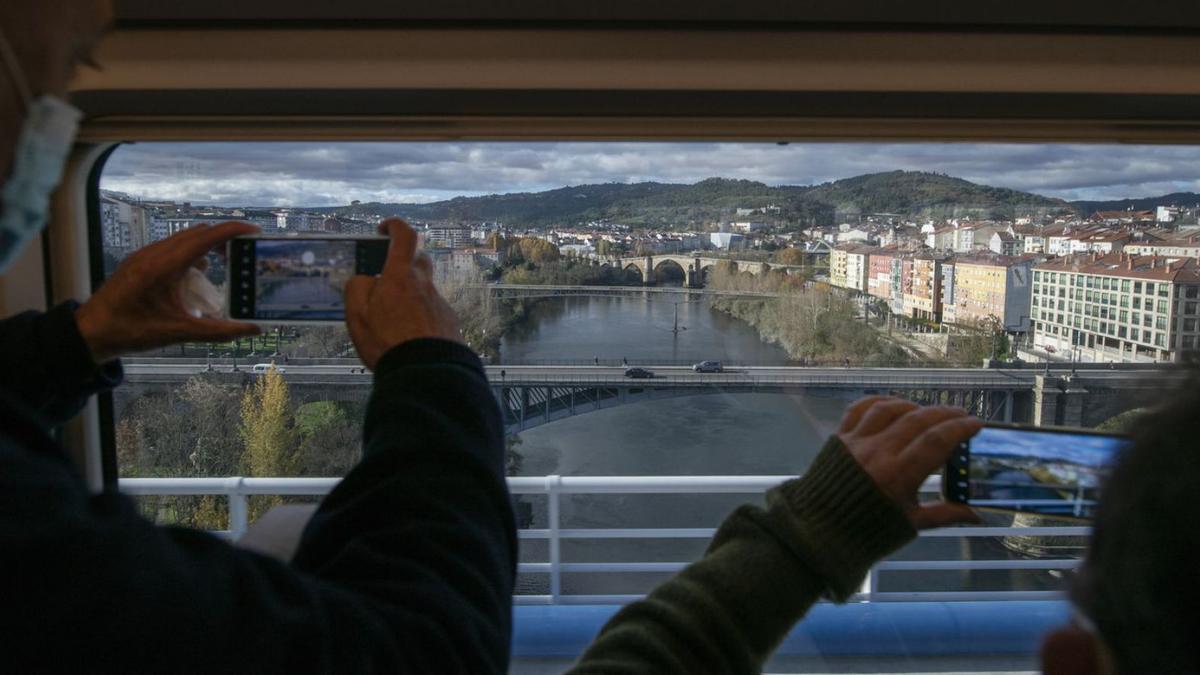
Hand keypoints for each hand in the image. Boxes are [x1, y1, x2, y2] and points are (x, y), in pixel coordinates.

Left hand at [75, 222, 262, 362]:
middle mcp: (155, 254)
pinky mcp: (139, 262)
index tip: (254, 232)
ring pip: (183, 239)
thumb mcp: (179, 332)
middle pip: (197, 233)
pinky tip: (197, 272)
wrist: (91, 332)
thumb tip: (251, 329)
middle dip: (224, 237)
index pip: (206, 237)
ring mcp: (145, 255)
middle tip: (246, 249)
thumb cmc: (131, 330)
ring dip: (207, 244)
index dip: (233, 231)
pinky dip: (190, 252)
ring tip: (226, 260)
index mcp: (165, 266)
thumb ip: (218, 331)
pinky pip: (171, 247)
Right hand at [344, 218, 462, 369]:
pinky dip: (419, 315)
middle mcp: (425, 285)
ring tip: (392, 317)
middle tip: (385, 276)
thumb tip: (365, 279)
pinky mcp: (448, 322)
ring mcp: (439, 303)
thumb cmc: (388, 342)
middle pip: (418, 260)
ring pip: (424, 288)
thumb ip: (357, 288)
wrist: (426, 373)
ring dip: (409, 294)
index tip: (384, 229)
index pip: (404, 236)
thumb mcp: (357, 314)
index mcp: (401, 276)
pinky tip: (408, 335)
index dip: (394, 226)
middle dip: (402, 261)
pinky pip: (431, 310)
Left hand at [836, 396, 982, 528]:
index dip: (959, 428)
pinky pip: (860, 408)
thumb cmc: (870, 529)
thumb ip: (945, 514)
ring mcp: (857, 441)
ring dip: (914, 405)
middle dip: (944, 413)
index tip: (976, 423)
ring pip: (890, 409)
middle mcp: (878, 452)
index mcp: (899, 476)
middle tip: (961, 414)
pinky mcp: (839, 437)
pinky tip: (895, 404)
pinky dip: (880, 401)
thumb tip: (979, 516)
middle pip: (917, 420)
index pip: (936, 441)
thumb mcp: (910, 523)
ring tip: (930, 411)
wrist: (821, 529)